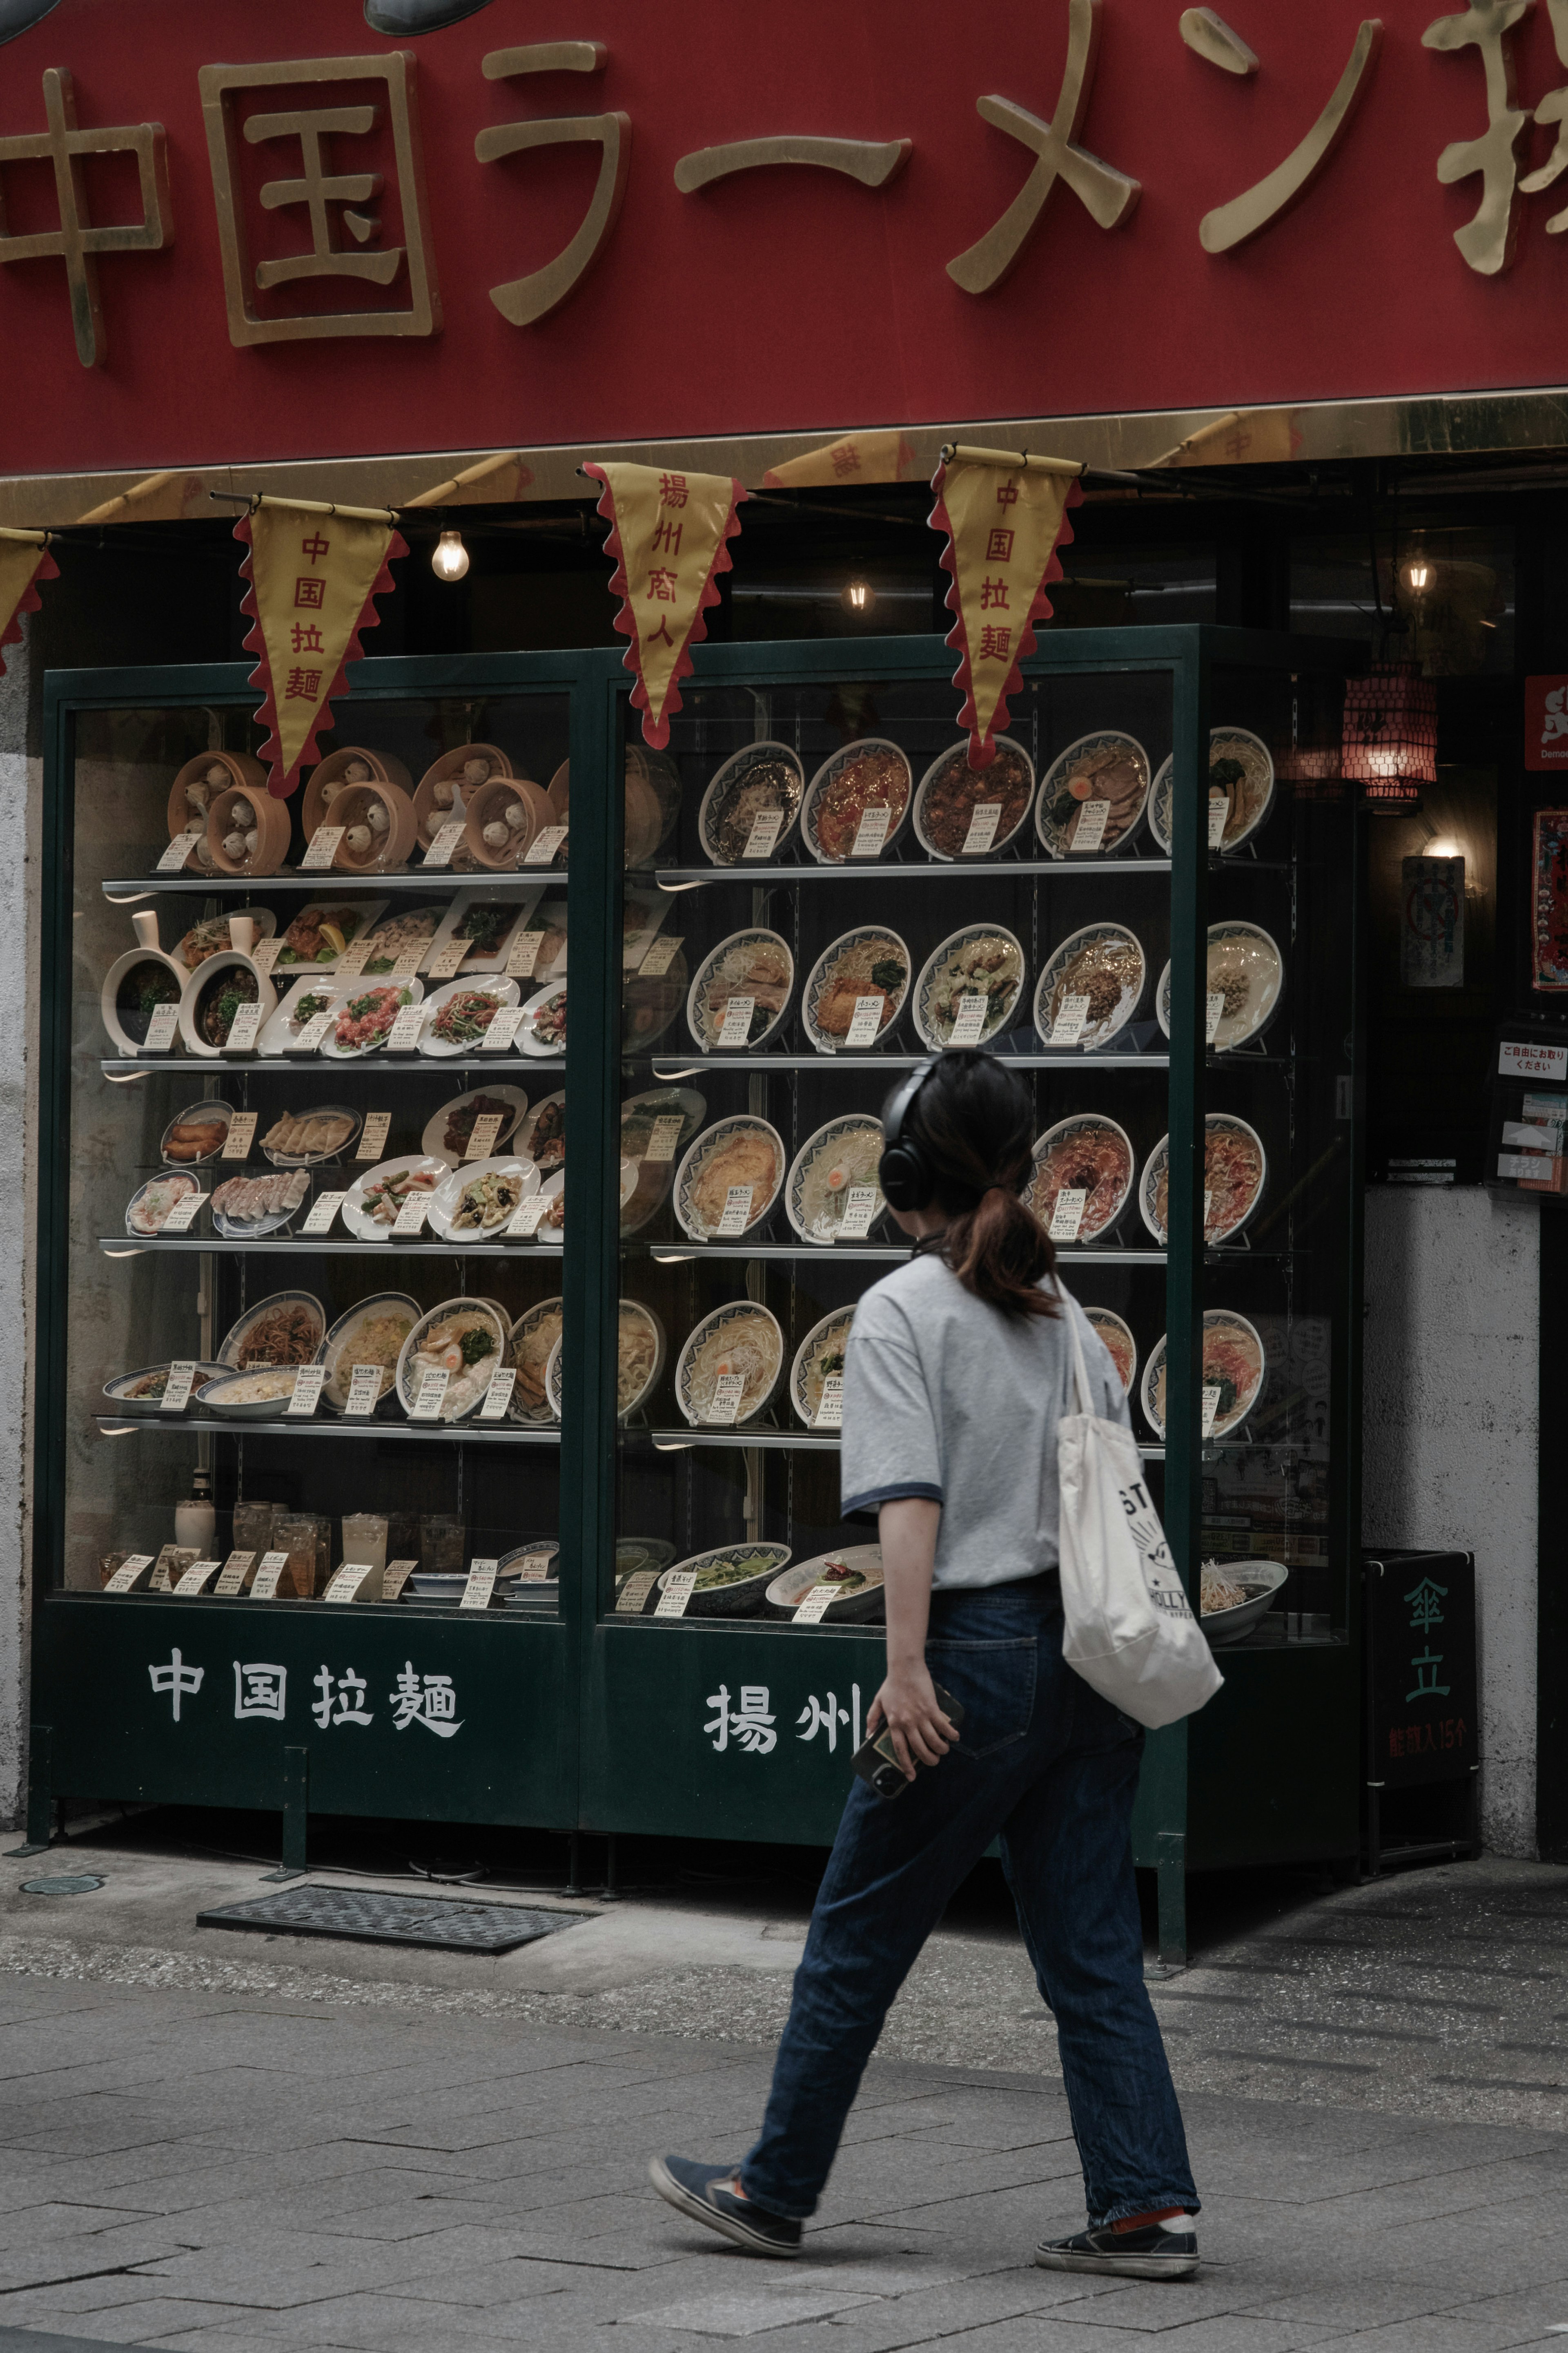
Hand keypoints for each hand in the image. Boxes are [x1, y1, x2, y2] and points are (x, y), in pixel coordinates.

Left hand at [867, 1662, 957, 1779]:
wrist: (904, 1668)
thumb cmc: (891, 1684)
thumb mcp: (878, 1702)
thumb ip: (872, 1719)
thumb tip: (867, 1735)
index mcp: (894, 1723)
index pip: (900, 1749)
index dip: (906, 1765)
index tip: (911, 1776)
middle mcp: (907, 1723)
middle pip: (919, 1749)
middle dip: (928, 1760)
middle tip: (934, 1762)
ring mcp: (920, 1716)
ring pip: (933, 1741)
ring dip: (940, 1749)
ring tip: (943, 1751)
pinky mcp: (932, 1708)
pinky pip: (942, 1726)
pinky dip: (950, 1734)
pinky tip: (954, 1737)